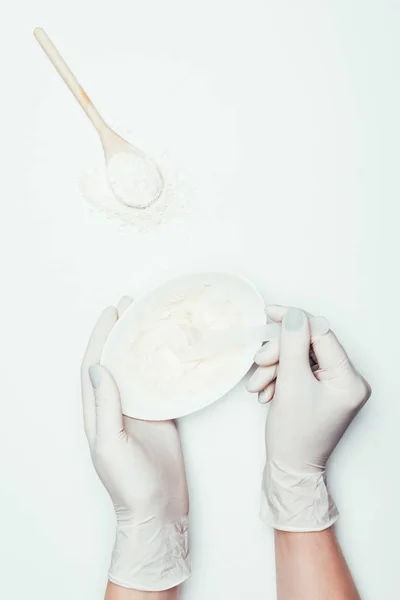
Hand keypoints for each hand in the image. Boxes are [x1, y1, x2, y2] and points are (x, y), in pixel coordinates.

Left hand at [81, 298, 189, 590]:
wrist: (158, 512)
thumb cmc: (130, 486)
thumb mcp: (110, 445)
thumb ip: (106, 406)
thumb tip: (99, 368)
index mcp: (98, 413)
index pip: (95, 366)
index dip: (100, 338)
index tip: (111, 314)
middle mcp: (117, 407)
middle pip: (117, 361)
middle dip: (121, 333)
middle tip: (132, 306)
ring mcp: (141, 411)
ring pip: (139, 369)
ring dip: (142, 344)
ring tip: (151, 319)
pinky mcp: (163, 417)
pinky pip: (162, 384)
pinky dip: (164, 365)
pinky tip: (172, 350)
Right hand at [248, 305, 370, 530]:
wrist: (289, 470)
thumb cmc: (295, 436)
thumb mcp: (291, 385)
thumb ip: (293, 345)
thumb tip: (293, 315)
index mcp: (349, 379)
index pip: (322, 334)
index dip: (294, 321)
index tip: (270, 313)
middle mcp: (346, 380)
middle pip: (308, 345)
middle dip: (280, 353)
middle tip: (260, 363)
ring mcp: (332, 386)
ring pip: (299, 358)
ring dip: (274, 367)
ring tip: (260, 386)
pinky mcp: (318, 390)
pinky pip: (297, 371)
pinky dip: (278, 377)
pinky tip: (267, 391)